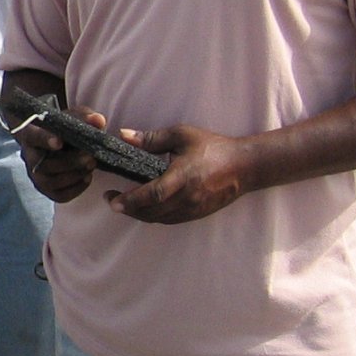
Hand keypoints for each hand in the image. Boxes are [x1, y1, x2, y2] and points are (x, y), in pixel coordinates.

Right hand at [9, 106, 100, 203]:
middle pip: (45, 164)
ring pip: (52, 181)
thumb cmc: (62, 128)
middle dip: (71, 162)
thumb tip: (98, 120)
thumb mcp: (72, 116)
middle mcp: (29, 157)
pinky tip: (87, 177)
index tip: (60, 142)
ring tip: (91, 165)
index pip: (34, 137)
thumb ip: (84, 117)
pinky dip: (76, 188)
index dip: (45, 140)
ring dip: (75, 175)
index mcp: (30, 134)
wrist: (54, 143)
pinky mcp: (46, 190)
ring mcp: (36, 176)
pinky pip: (59, 195)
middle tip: (91, 156)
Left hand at [106, 124, 249, 224]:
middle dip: (129, 209)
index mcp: (183, 176)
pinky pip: (170, 220)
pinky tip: (146, 207)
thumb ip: (152, 138)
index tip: (113, 199)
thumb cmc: (213, 147)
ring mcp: (193, 208)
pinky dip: (154, 216)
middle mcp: (188, 197)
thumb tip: (124, 136)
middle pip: (152, 211)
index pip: (153, 194)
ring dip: (140, 214)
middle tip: (111, 200)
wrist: (244, 166)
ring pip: (160, 218)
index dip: (131, 199)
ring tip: (125, 204)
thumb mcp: (182, 136)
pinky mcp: (197, 214)